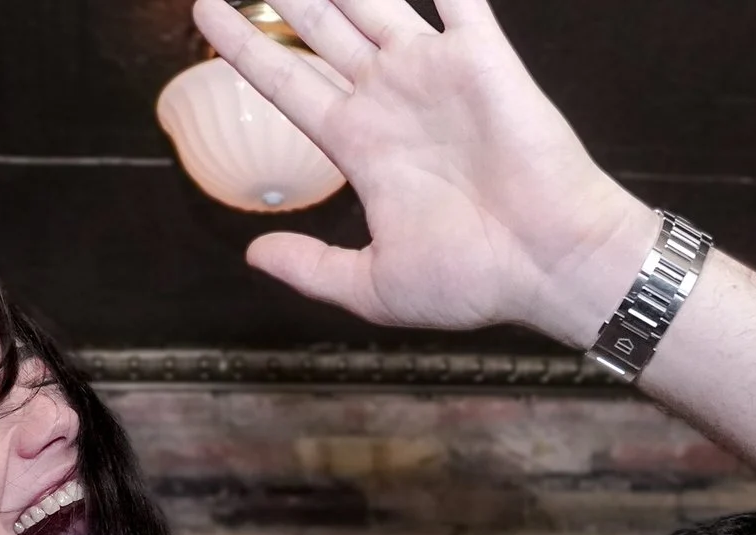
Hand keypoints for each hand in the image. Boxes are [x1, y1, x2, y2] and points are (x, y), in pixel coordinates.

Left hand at [190, 0, 655, 345]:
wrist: (553, 263)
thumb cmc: (476, 280)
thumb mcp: (375, 287)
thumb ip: (313, 267)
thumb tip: (252, 255)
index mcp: (361, 145)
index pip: (286, 80)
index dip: (243, 45)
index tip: (203, 10)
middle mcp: (391, 98)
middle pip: (320, 26)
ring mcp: (434, 72)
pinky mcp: (481, 57)